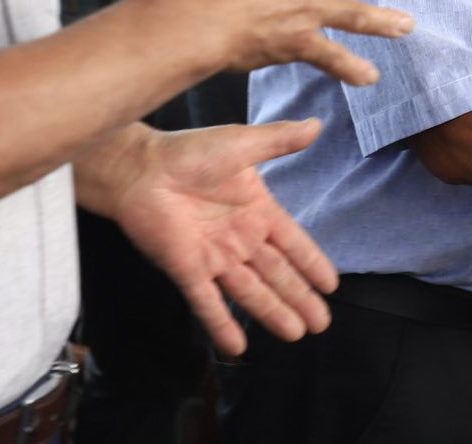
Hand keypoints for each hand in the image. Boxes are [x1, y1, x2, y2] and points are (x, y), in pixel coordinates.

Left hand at [108, 121, 338, 355]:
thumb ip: (280, 140)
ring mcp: (214, 258)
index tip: (331, 285)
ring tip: (296, 334)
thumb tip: (316, 125)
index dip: (312, 263)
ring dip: (273, 313)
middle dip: (300, 298)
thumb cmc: (189, 152)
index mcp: (256, 210)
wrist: (141, 169)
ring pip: (251, 292)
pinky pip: (207, 303)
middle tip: (321, 323)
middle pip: (277, 275)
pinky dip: (221, 325)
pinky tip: (236, 347)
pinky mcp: (187, 270)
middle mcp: (239, 239)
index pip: (293, 243)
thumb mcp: (242, 143)